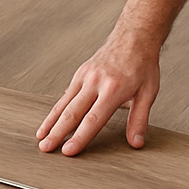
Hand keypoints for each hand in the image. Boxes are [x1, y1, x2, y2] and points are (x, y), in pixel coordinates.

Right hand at [36, 35, 159, 155]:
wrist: (133, 37)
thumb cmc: (142, 65)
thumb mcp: (148, 93)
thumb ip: (139, 119)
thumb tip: (136, 143)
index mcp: (113, 89)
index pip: (93, 119)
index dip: (80, 137)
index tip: (68, 151)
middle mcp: (96, 82)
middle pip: (72, 112)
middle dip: (57, 133)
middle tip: (45, 149)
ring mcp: (85, 76)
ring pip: (64, 103)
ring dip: (50, 122)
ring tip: (40, 138)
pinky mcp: (80, 72)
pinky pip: (66, 95)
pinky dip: (56, 110)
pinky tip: (49, 122)